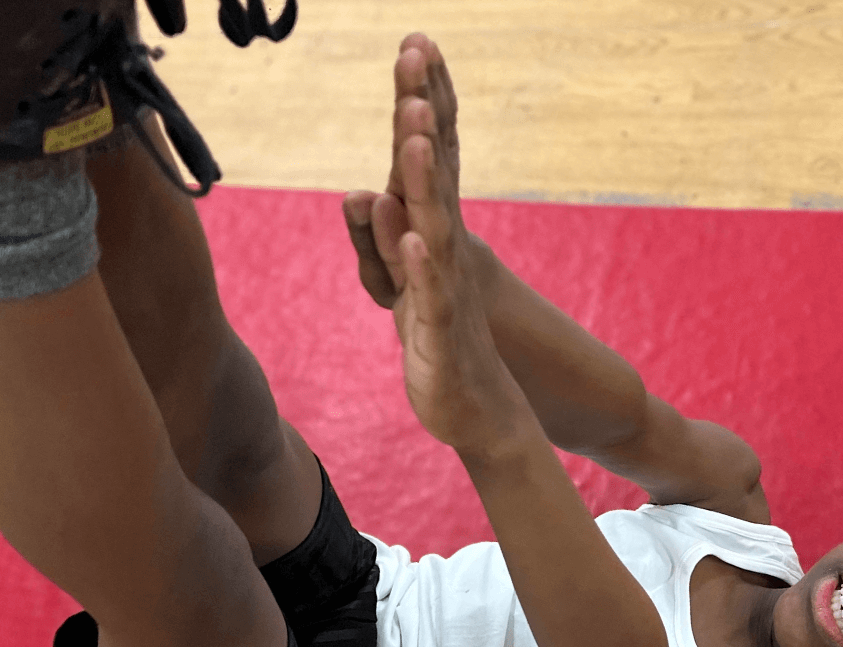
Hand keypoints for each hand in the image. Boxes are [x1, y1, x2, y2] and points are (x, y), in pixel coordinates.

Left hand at [349, 35, 530, 455]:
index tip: (418, 42)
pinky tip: (412, 239)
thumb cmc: (437, 340)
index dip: (425, 100)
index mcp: (434, 232)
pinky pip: (431, 297)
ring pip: (434, 226)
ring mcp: (446, 288)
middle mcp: (445, 249)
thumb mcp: (401, 282)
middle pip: (434, 171)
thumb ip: (382, 237)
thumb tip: (364, 192)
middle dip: (424, 110)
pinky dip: (421, 268)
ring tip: (412, 128)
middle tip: (418, 50)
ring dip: (423, 178)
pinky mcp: (441, 335)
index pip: (430, 156)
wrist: (478, 408)